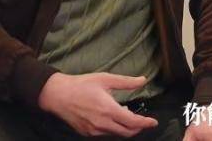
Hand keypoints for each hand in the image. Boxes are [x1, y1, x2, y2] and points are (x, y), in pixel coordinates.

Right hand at [37, 72, 157, 136]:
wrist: (57, 95)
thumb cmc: (82, 85)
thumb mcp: (105, 79)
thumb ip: (126, 82)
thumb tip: (143, 80)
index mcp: (108, 110)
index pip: (133, 122)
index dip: (145, 123)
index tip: (153, 122)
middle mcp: (102, 124)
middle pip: (127, 132)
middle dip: (138, 128)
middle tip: (143, 120)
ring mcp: (94, 130)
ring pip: (116, 134)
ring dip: (125, 127)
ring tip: (124, 113)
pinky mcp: (87, 132)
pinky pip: (105, 133)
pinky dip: (113, 128)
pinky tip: (112, 116)